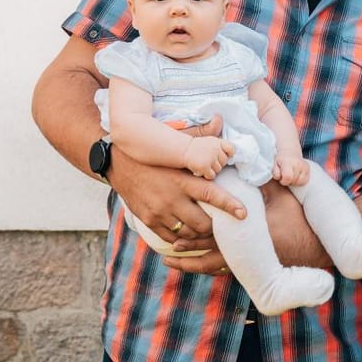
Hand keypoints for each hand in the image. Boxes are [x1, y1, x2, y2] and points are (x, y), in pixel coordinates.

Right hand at [108, 139, 245, 256]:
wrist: (117, 162)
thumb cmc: (152, 152)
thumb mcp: (173, 142)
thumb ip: (199, 136)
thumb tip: (219, 121)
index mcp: (180, 178)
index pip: (211, 194)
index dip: (229, 205)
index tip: (244, 213)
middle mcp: (170, 198)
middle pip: (202, 223)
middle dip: (216, 227)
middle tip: (225, 225)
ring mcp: (158, 212)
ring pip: (187, 234)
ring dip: (200, 235)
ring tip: (209, 232)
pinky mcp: (148, 220)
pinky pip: (170, 238)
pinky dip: (182, 240)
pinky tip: (189, 236)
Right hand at [183, 136, 232, 179]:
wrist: (182, 150)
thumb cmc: (196, 147)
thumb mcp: (209, 141)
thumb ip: (220, 145)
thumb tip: (230, 151)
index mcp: (218, 142)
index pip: (231, 149)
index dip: (229, 154)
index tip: (225, 156)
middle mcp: (215, 150)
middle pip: (224, 161)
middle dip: (218, 163)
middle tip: (209, 161)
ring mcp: (210, 158)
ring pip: (218, 169)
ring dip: (212, 170)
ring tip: (204, 165)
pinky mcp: (205, 166)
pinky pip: (212, 175)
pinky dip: (207, 175)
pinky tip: (201, 171)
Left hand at [273, 154, 310, 186]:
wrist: (289, 152)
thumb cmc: (280, 160)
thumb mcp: (274, 165)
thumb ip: (276, 173)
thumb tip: (280, 178)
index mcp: (288, 162)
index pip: (288, 177)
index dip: (283, 181)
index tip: (281, 179)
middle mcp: (297, 163)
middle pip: (294, 181)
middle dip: (288, 182)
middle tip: (285, 177)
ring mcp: (304, 166)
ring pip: (300, 182)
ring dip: (294, 182)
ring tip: (291, 177)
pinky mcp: (308, 168)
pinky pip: (305, 181)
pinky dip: (300, 182)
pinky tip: (296, 177)